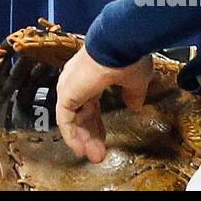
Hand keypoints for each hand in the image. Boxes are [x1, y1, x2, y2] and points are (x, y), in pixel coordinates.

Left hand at [55, 48, 153, 163]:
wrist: (119, 44)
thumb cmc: (127, 57)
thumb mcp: (135, 81)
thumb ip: (132, 95)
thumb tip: (134, 106)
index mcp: (92, 76)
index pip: (91, 104)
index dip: (97, 123)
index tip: (105, 139)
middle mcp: (77, 81)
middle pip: (81, 114)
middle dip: (90, 135)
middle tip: (99, 154)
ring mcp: (70, 86)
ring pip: (72, 118)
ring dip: (82, 139)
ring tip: (93, 156)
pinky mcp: (66, 94)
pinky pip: (65, 119)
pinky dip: (71, 135)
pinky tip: (80, 149)